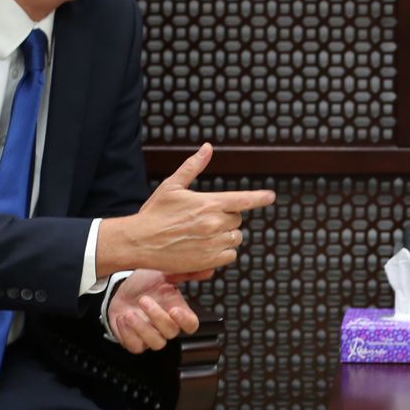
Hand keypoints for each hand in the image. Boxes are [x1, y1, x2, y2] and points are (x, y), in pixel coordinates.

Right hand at [97, 143, 275, 276]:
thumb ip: (193, 167)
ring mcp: (213, 244)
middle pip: (237, 219)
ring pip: (236, 237)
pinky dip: (223, 251)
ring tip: (204, 232)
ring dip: (226, 234)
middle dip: (227, 217)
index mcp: (208, 203)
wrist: (139, 242)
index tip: (270, 196)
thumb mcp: (172, 186)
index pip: (244, 199)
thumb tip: (207, 148)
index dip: (260, 197)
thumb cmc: (154, 212)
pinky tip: (207, 246)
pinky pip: (230, 255)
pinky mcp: (208, 261)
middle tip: (205, 218)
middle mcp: (214, 224)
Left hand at [108, 268, 199, 353]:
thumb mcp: (164, 274)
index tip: (174, 310)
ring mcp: (151, 335)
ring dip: (142, 328)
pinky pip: (135, 346)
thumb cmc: (145, 284)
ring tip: (129, 313)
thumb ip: (184, 273)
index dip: (185, 321)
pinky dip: (127, 334)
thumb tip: (207, 270)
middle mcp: (166, 326)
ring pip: (156, 343)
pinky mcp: (134, 341)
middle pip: (171, 332)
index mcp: (177, 312)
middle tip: (143, 300)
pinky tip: (122, 319)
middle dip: (156, 316)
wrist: (121, 289)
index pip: (191, 324)